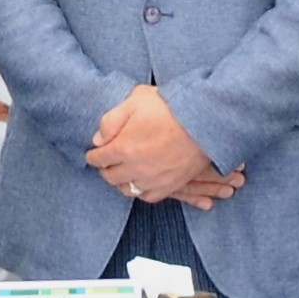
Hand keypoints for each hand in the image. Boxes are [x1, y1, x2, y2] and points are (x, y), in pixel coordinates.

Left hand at [88, 85, 231, 205]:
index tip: (94, 153)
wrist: (205, 121)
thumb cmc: (170, 107)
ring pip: (127, 189)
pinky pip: (148, 196)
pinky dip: (140, 191)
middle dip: (105, 168)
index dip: (93, 155)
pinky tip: (140, 182)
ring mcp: (154, 179)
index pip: (98, 158)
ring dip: (121, 181)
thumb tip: (99, 139)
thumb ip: (111, 120)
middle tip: (107, 162)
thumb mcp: (134, 101)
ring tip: (123, 172)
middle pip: (110, 177)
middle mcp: (136, 168)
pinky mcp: (171, 185)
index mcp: (123, 147)